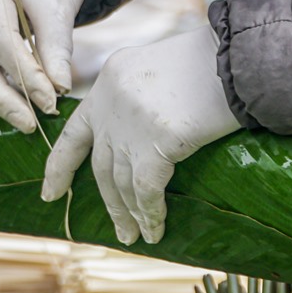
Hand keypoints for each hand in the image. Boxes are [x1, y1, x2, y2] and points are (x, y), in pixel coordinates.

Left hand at [40, 26, 240, 244]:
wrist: (241, 55)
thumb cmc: (213, 61)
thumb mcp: (159, 68)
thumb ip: (138, 98)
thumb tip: (139, 136)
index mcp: (108, 81)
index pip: (74, 130)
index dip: (60, 165)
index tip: (51, 192)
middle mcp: (110, 103)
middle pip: (100, 163)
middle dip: (108, 202)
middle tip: (118, 231)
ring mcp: (129, 124)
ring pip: (120, 182)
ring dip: (129, 214)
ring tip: (136, 237)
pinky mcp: (155, 143)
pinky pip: (146, 190)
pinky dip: (150, 213)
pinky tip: (155, 230)